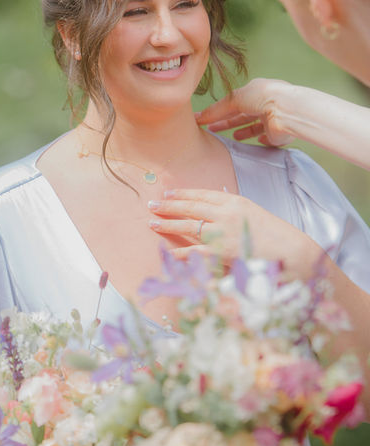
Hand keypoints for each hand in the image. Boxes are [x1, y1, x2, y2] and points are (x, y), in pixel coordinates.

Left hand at [148, 189, 319, 277]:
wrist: (293, 252)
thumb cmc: (275, 236)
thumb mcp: (253, 214)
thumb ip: (232, 212)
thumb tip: (213, 208)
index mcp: (236, 201)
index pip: (203, 194)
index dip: (183, 193)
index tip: (168, 193)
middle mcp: (227, 213)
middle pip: (191, 206)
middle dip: (169, 205)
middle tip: (151, 205)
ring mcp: (224, 232)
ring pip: (189, 226)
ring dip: (169, 225)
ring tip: (152, 223)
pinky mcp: (224, 252)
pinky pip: (197, 251)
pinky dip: (181, 252)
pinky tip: (168, 251)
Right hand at [195, 78, 294, 146]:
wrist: (286, 110)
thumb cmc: (262, 97)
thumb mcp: (234, 99)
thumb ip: (216, 109)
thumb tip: (199, 117)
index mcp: (256, 91)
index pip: (234, 102)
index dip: (219, 111)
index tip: (205, 119)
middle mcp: (265, 104)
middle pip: (243, 115)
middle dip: (227, 122)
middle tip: (212, 130)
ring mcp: (273, 119)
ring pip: (255, 127)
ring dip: (244, 132)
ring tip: (234, 137)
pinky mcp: (279, 133)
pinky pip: (269, 138)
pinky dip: (262, 139)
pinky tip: (257, 140)